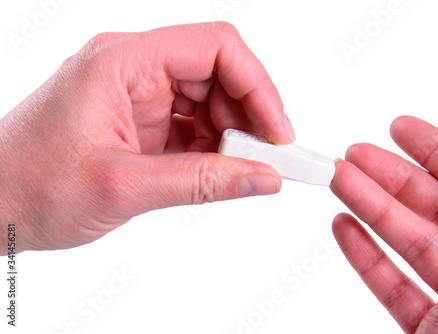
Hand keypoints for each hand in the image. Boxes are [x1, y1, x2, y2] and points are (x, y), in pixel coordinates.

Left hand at [0, 22, 294, 253]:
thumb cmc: (28, 185)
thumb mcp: (124, 187)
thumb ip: (202, 182)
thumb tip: (264, 178)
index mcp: (123, 62)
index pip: (215, 47)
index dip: (257, 86)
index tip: (277, 132)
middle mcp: (133, 69)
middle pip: (217, 73)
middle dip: (249, 115)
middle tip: (267, 159)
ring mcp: (137, 95)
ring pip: (209, 100)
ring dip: (232, 134)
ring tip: (240, 170)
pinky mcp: (140, 121)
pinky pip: (192, 124)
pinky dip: (212, 148)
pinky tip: (216, 171)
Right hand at [330, 116, 437, 332]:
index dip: (437, 152)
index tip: (401, 128)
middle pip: (434, 209)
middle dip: (390, 176)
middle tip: (354, 155)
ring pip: (407, 245)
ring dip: (368, 210)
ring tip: (339, 183)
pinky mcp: (435, 332)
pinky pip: (395, 290)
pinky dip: (367, 259)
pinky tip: (347, 230)